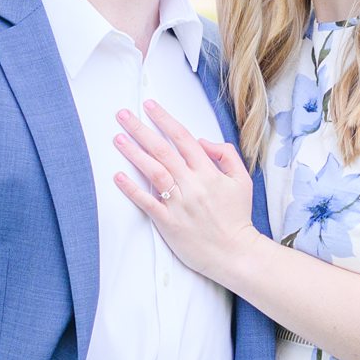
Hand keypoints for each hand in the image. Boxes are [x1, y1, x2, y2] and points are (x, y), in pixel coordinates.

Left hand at [112, 99, 257, 283]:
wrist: (235, 253)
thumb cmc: (237, 217)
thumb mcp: (242, 180)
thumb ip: (225, 155)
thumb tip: (203, 141)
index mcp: (208, 172)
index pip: (183, 138)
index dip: (164, 119)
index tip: (149, 106)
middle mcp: (192, 184)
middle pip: (163, 150)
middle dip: (141, 129)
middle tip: (123, 114)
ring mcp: (179, 203)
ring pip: (153, 171)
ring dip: (134, 153)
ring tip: (118, 138)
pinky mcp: (168, 222)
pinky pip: (147, 202)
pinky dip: (131, 189)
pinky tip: (118, 176)